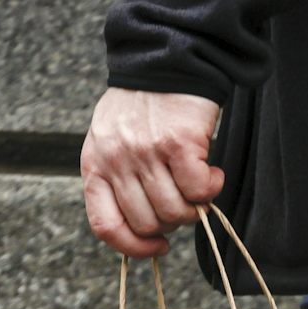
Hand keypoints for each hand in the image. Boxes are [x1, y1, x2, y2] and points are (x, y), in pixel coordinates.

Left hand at [81, 88, 224, 257]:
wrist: (165, 60)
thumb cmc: (143, 107)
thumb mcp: (112, 144)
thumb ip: (118, 182)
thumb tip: (145, 229)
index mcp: (95, 165)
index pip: (106, 226)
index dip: (133, 248)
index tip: (157, 247)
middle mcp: (116, 161)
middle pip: (147, 223)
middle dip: (171, 221)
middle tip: (183, 200)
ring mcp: (146, 153)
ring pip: (174, 211)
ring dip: (194, 206)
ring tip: (198, 184)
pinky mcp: (177, 144)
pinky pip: (198, 190)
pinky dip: (211, 188)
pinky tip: (212, 173)